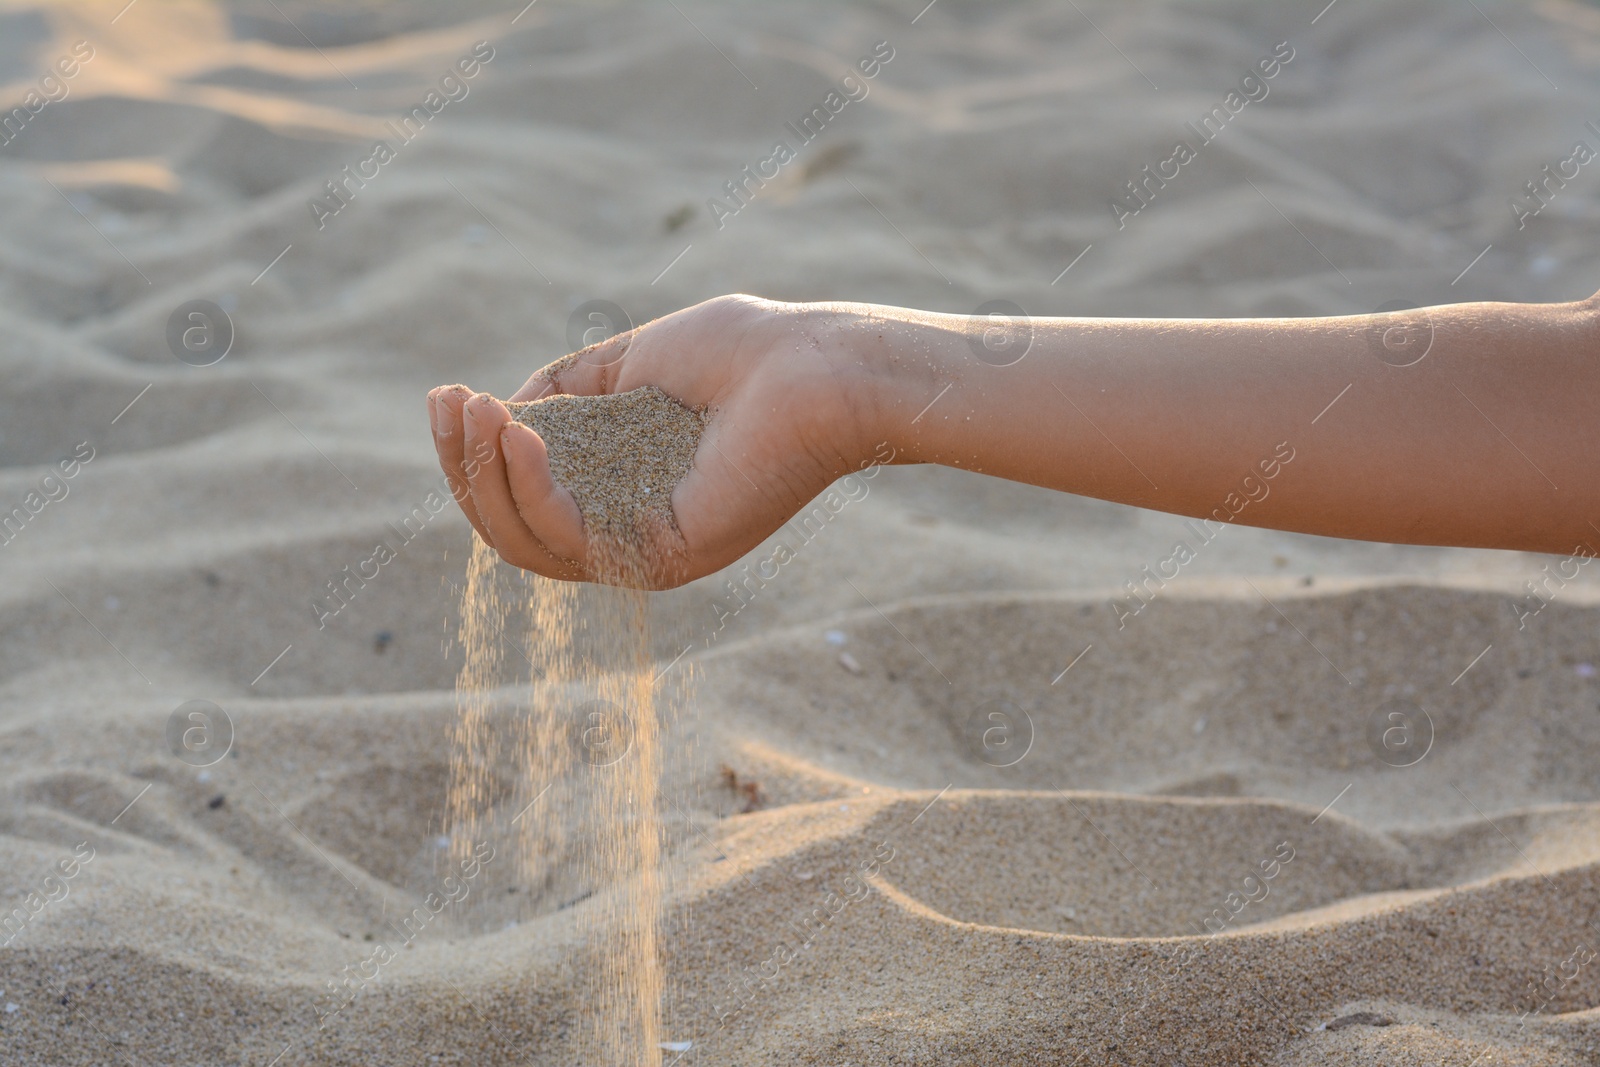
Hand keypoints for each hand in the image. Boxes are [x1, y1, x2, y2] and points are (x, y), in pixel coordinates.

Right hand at [427, 295, 884, 587]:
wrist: (816, 368)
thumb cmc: (744, 353)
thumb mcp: (632, 360)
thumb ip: (570, 388)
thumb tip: (506, 409)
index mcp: (621, 489)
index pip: (522, 494)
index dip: (473, 451)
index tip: (448, 394)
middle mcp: (627, 529)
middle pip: (511, 526)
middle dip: (464, 466)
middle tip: (448, 404)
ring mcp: (644, 552)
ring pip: (526, 542)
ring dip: (485, 476)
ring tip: (475, 412)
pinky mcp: (661, 558)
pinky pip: (569, 539)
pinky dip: (530, 487)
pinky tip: (516, 433)